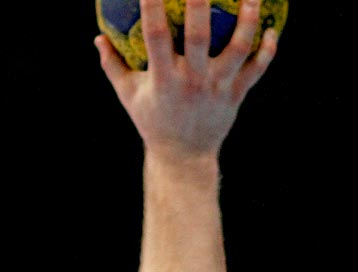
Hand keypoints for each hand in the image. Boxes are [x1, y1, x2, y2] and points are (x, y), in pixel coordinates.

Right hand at [96, 0, 277, 161]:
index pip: (155, 37)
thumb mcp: (129, 96)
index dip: (153, 9)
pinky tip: (273, 28)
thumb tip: (98, 38)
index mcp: (162, 80)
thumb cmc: (152, 120)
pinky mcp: (236, 95)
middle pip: (199, 36)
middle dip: (201, 5)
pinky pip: (257, 68)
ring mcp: (216, 87)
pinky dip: (268, 49)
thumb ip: (113, 66)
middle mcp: (191, 81)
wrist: (182, 156)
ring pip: (238, 47)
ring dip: (249, 20)